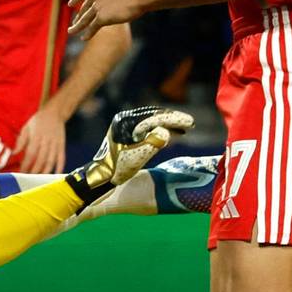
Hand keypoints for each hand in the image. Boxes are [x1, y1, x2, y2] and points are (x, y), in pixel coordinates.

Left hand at [12, 107, 66, 173]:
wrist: (54, 113)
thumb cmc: (37, 121)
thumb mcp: (26, 128)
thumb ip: (20, 141)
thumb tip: (13, 153)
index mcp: (36, 137)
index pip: (31, 154)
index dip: (26, 164)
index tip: (21, 172)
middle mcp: (47, 141)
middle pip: (41, 160)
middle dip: (34, 171)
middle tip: (28, 179)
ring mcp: (56, 144)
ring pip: (51, 161)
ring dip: (45, 171)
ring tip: (39, 179)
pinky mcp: (62, 145)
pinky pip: (61, 158)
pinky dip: (59, 167)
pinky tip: (55, 174)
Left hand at [67, 0, 143, 39]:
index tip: (70, 4)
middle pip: (84, 9)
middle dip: (78, 17)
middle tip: (74, 24)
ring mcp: (97, 8)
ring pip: (84, 20)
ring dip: (77, 27)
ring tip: (71, 32)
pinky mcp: (102, 18)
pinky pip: (92, 27)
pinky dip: (87, 34)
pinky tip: (83, 38)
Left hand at [73, 106, 195, 199]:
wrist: (101, 176)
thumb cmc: (117, 168)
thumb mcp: (137, 158)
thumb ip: (151, 144)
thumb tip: (166, 132)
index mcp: (125, 122)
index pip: (153, 117)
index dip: (173, 120)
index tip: (189, 122)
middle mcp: (124, 119)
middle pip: (154, 115)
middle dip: (173, 119)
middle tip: (190, 122)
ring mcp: (125, 125)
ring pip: (152, 120)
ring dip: (168, 124)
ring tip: (185, 128)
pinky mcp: (128, 131)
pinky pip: (148, 126)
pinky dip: (160, 129)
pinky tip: (172, 134)